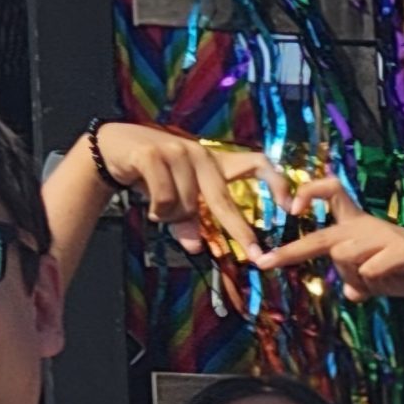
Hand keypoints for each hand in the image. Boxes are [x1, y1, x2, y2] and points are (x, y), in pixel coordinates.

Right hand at [96, 123, 291, 256]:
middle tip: (254, 254)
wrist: (113, 148)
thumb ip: (188, 221)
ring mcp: (178, 153)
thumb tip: (197, 247)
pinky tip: (149, 206)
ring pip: (186, 207)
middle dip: (240, 230)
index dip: (277, 183)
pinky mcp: (154, 155)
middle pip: (225, 200)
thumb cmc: (151, 175)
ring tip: (159, 211)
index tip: (290, 207)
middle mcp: (202, 156)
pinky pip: (164, 199)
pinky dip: (157, 211)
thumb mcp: (175, 200)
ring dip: (172, 218)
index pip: (256, 164)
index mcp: (214, 164)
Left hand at [250, 178, 403, 327]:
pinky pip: (371, 271)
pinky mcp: (402, 250)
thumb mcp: (379, 281)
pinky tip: (398, 279)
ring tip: (386, 280)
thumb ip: (361, 282)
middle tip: (264, 264)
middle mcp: (367, 226)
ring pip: (345, 260)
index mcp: (358, 227)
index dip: (309, 194)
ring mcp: (384, 236)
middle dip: (291, 252)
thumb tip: (351, 292)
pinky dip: (378, 281)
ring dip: (359, 279)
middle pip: (324, 238)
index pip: (330, 195)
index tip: (290, 210)